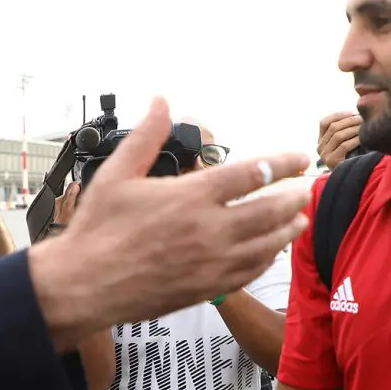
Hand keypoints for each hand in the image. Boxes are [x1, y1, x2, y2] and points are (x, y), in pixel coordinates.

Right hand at [28, 98, 311, 342]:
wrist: (84, 285)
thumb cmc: (97, 229)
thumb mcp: (117, 174)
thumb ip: (146, 136)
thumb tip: (161, 101)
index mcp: (191, 196)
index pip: (252, 173)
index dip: (282, 162)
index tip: (299, 158)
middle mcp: (208, 229)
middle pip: (269, 210)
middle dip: (293, 197)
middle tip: (306, 189)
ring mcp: (210, 262)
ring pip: (266, 244)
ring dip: (288, 229)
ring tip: (300, 220)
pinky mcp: (206, 288)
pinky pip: (248, 272)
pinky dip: (266, 260)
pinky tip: (271, 253)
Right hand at [317, 111, 361, 168]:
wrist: (350, 180)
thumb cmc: (351, 159)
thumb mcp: (344, 143)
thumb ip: (344, 131)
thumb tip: (355, 115)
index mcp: (321, 141)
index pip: (324, 123)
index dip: (338, 115)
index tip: (351, 112)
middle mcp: (320, 148)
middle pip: (333, 127)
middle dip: (349, 121)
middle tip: (362, 119)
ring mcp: (324, 155)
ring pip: (338, 135)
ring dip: (353, 129)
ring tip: (364, 126)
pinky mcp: (332, 161)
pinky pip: (344, 145)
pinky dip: (355, 140)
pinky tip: (363, 138)